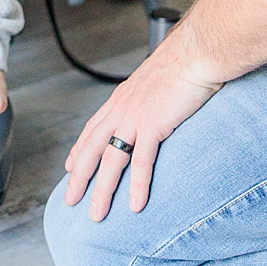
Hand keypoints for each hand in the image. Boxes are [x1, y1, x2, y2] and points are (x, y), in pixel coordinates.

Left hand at [63, 40, 222, 219]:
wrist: (196, 51)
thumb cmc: (185, 61)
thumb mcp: (156, 77)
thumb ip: (150, 94)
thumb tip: (155, 102)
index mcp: (122, 97)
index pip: (93, 128)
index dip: (79, 149)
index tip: (70, 166)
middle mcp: (122, 109)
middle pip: (93, 149)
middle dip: (79, 177)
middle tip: (70, 200)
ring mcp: (135, 118)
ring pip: (112, 161)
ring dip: (103, 190)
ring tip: (98, 214)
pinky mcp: (154, 125)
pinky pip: (142, 161)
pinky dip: (138, 185)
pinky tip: (135, 205)